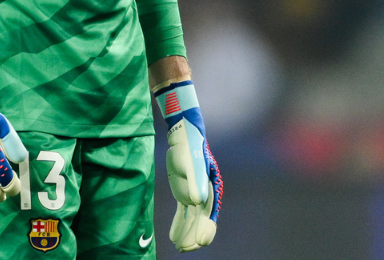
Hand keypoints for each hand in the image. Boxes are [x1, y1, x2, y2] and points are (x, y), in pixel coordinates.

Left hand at [155, 81, 221, 251]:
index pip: (209, 214)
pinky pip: (183, 213)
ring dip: (186, 233)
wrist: (185, 135)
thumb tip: (196, 202)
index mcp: (210, 188)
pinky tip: (173, 236)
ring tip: (178, 247)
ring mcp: (195, 193)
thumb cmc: (190, 147)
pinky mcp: (185, 192)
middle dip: (194, 236)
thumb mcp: (191, 164)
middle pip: (201, 220)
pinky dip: (179, 224)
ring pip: (192, 219)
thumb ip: (194, 182)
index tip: (198, 243)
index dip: (204, 230)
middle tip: (184, 249)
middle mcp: (205, 193)